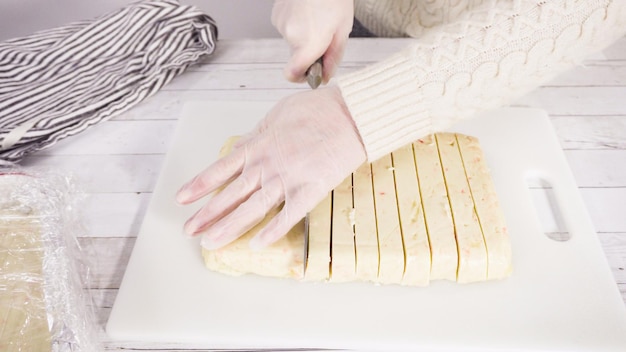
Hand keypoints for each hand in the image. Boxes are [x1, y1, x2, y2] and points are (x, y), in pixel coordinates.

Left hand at [176, 86, 365, 249]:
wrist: (349, 116)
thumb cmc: (316, 110)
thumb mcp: (277, 115)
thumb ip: (258, 133)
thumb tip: (243, 144)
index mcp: (257, 146)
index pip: (220, 169)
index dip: (199, 185)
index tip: (182, 199)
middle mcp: (266, 166)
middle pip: (230, 194)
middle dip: (207, 214)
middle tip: (189, 230)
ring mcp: (287, 180)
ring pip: (251, 209)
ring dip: (229, 227)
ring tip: (211, 242)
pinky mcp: (309, 191)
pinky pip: (287, 217)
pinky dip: (271, 232)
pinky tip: (256, 244)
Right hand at [271, 0, 353, 83]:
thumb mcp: (342, 30)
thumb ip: (333, 57)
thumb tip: (325, 76)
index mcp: (309, 44)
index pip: (292, 74)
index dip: (300, 78)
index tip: (310, 73)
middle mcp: (292, 36)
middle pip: (297, 57)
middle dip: (310, 51)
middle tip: (325, 35)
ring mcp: (281, 25)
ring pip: (293, 41)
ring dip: (304, 35)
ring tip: (317, 17)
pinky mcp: (276, 15)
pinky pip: (287, 28)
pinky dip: (297, 24)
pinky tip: (307, 11)